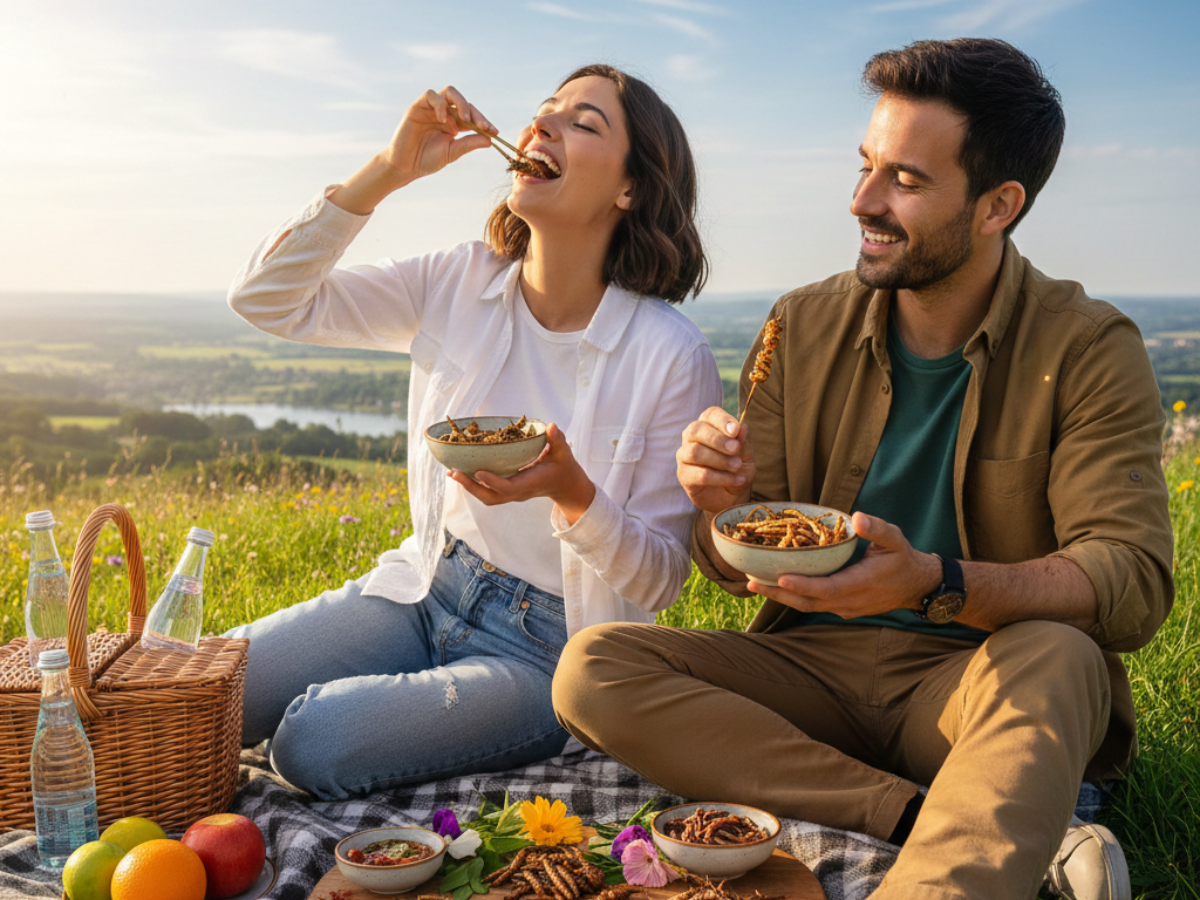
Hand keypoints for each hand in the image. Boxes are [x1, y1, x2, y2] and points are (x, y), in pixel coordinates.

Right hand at [380, 85, 495, 184]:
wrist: (405, 166)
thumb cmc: (427, 160)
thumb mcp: (452, 152)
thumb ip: (469, 144)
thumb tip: (490, 140)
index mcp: (454, 124)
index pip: (472, 116)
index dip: (484, 122)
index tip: (494, 132)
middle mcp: (445, 113)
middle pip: (464, 102)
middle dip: (475, 113)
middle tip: (482, 126)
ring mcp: (432, 108)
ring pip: (449, 92)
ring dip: (461, 103)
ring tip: (464, 119)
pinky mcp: (418, 106)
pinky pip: (432, 96)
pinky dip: (440, 105)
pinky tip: (443, 120)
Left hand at [448, 424, 596, 524]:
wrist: (565, 485)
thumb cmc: (563, 467)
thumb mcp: (564, 452)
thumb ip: (558, 440)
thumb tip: (551, 426)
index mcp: (532, 482)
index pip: (510, 487)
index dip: (494, 482)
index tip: (479, 472)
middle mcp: (520, 492)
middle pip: (492, 497)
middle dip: (472, 488)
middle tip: (454, 473)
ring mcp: (513, 494)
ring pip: (487, 497)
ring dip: (468, 487)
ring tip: (452, 472)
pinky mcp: (508, 491)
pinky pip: (487, 492)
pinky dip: (473, 484)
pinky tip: (461, 471)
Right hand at [676, 406, 754, 513]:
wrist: (731, 497)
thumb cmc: (737, 470)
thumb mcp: (746, 456)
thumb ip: (743, 442)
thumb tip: (743, 427)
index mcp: (708, 426)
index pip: (710, 414)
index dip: (722, 420)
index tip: (735, 430)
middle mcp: (692, 438)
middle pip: (696, 430)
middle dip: (717, 439)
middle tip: (735, 449)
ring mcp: (685, 456)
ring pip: (695, 451)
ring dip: (719, 459)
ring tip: (737, 466)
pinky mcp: (684, 475)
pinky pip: (700, 474)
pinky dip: (720, 477)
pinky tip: (736, 480)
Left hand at [748, 512, 941, 617]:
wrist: (916, 586)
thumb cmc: (903, 559)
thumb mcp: (895, 539)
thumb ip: (877, 529)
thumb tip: (858, 517)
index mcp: (859, 584)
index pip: (825, 589)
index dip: (802, 586)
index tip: (779, 579)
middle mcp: (848, 601)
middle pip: (807, 602)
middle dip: (778, 594)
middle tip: (751, 582)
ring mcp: (844, 608)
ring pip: (807, 606)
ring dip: (781, 597)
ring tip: (755, 584)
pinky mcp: (841, 607)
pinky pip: (813, 605)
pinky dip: (794, 597)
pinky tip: (777, 585)